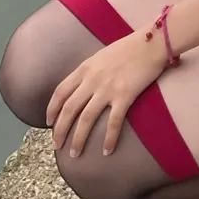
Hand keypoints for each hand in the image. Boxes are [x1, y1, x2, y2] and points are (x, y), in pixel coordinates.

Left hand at [46, 30, 168, 158]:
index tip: (48, 123)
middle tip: (56, 146)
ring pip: (86, 119)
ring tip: (75, 154)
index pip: (60, 92)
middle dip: (60, 130)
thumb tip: (82, 87)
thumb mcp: (101, 56)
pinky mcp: (124, 96)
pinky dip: (109, 139)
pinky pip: (113, 122)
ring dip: (78, 139)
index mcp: (84, 68)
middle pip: (69, 109)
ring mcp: (107, 88)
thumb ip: (90, 72)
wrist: (150, 43)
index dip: (52, 109)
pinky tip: (106, 151)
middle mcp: (92, 80)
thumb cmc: (128, 48)